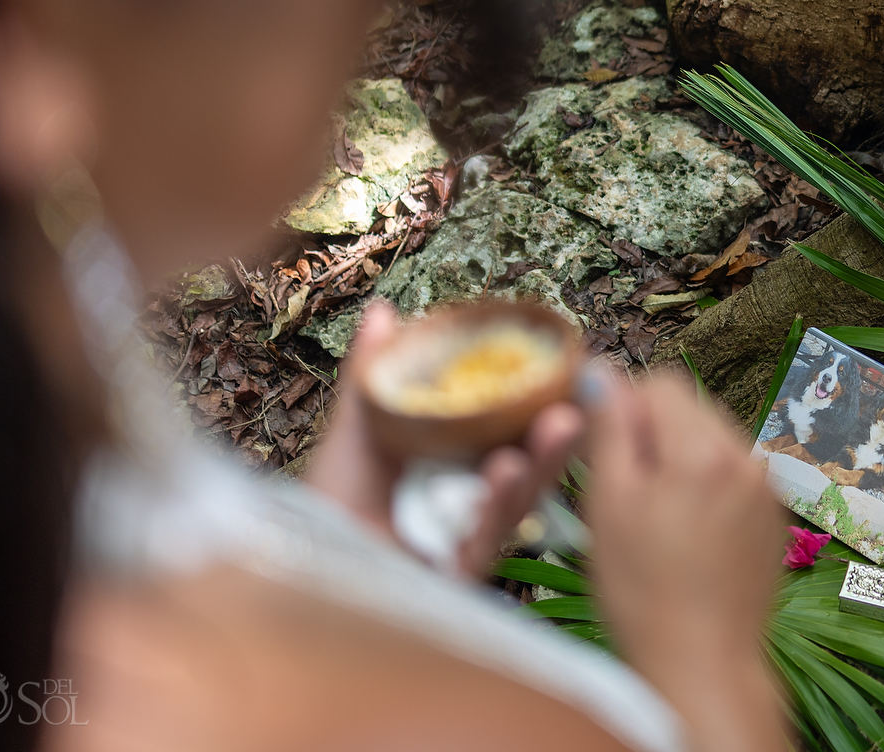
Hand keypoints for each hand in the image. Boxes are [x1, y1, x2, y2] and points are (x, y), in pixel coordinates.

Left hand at [304, 300, 583, 577]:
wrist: (302, 558)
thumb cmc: (331, 500)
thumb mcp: (357, 427)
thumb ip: (376, 373)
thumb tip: (383, 310)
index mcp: (460, 464)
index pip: (515, 432)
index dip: (543, 403)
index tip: (571, 366)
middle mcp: (473, 501)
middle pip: (529, 465)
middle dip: (556, 433)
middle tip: (580, 396)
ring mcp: (469, 539)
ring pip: (518, 500)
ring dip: (541, 463)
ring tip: (558, 425)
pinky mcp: (456, 572)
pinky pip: (484, 539)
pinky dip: (496, 505)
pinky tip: (506, 470)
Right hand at [584, 372, 786, 751]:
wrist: (703, 665)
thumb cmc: (643, 591)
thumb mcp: (609, 503)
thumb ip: (609, 427)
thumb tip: (602, 371)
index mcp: (704, 449)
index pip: (661, 382)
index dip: (624, 408)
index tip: (605, 452)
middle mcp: (746, 458)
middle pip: (691, 407)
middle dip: (655, 433)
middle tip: (627, 491)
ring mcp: (766, 489)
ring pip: (712, 440)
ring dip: (681, 459)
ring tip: (658, 518)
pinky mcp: (773, 518)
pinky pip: (734, 476)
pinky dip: (707, 488)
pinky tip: (687, 536)